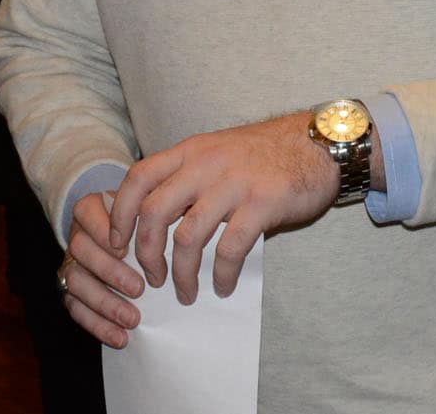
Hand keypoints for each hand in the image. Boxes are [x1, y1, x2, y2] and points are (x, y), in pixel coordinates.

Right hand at [59, 192, 145, 348]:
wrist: (126, 242)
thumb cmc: (140, 222)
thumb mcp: (144, 208)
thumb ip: (152, 213)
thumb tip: (179, 224)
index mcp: (90, 209)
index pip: (86, 213)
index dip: (102, 232)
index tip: (125, 249)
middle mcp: (77, 235)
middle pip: (80, 250)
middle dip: (109, 271)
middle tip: (139, 288)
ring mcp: (71, 264)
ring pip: (75, 281)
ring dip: (105, 303)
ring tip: (133, 319)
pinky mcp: (70, 291)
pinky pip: (76, 309)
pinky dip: (98, 325)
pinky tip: (120, 338)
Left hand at [107, 113, 338, 304]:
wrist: (317, 142)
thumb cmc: (266, 154)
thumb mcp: (218, 151)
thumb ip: (189, 176)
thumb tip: (159, 220)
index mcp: (191, 151)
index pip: (138, 178)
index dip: (120, 213)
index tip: (117, 243)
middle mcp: (207, 164)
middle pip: (154, 212)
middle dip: (145, 253)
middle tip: (151, 278)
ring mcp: (234, 183)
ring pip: (188, 236)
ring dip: (182, 273)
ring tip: (185, 293)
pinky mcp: (262, 203)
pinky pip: (230, 247)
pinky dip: (221, 274)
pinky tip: (222, 286)